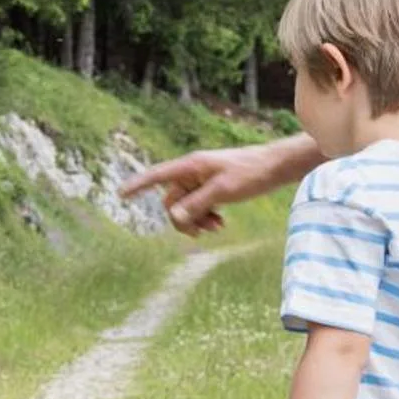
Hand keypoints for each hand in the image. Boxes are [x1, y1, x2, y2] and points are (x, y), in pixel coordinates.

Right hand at [120, 146, 281, 236]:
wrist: (277, 167)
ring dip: (197, 219)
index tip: (121, 194)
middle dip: (184, 218)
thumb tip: (173, 218)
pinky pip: (200, 205)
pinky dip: (206, 216)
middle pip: (173, 200)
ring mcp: (203, 180)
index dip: (138, 185)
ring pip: (187, 206)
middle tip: (202, 232)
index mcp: (191, 166)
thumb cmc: (251, 173)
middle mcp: (193, 172)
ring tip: (217, 227)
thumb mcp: (223, 191)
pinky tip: (221, 223)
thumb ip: (196, 204)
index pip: (157, 176)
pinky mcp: (214, 187)